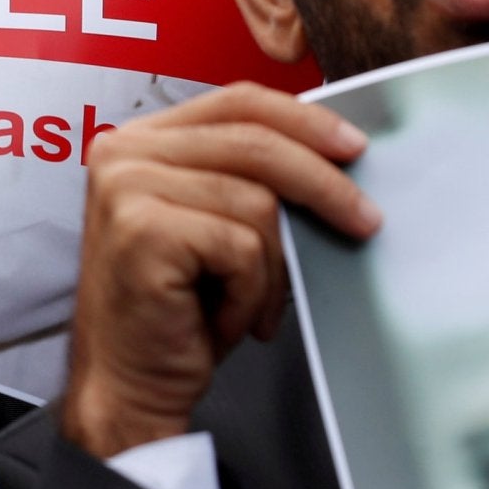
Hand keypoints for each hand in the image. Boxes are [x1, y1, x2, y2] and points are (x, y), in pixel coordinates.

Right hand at [59, 83, 380, 459]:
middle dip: (323, 184)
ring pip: (256, 203)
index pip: (237, 101)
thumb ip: (247, 177)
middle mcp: (123, 152)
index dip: (304, 119)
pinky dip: (251, 293)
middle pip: (256, 143)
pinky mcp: (141, 231)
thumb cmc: (177, 312)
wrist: (129, 387)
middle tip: (365, 221)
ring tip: (252, 304)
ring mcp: (127, 188)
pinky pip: (242, 247)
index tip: (354, 147)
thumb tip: (337, 155)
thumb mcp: (215, 224)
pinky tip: (226, 318)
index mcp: (140, 139)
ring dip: (272, 269)